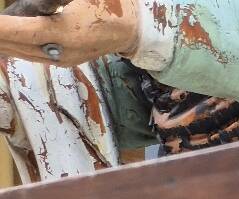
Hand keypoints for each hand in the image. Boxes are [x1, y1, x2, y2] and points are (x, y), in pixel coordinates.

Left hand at [0, 0, 138, 66]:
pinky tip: (7, 46)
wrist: (133, 28)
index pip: (23, 31)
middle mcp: (63, 51)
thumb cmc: (109, 4)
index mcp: (66, 32)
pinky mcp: (67, 60)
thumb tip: (32, 6)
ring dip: (6, 46)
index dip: (3, 29)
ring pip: (26, 53)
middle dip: (1, 39)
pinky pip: (36, 55)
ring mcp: (65, 59)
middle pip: (20, 45)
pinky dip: (18, 49)